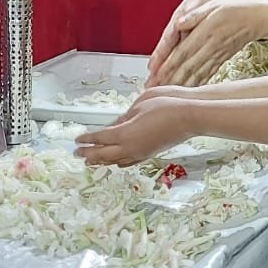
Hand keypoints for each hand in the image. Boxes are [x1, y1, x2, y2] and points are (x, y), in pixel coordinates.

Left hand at [75, 95, 192, 165]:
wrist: (190, 117)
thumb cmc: (167, 105)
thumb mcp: (140, 105)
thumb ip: (124, 116)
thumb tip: (114, 124)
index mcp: (124, 133)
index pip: (100, 138)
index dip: (87, 139)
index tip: (77, 139)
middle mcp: (130, 147)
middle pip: (104, 154)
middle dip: (89, 153)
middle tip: (78, 153)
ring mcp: (141, 152)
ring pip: (116, 161)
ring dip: (102, 161)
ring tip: (92, 161)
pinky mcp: (150, 153)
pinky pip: (129, 161)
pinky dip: (118, 162)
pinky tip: (117, 162)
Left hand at [148, 0, 267, 88]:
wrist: (259, 18)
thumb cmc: (236, 8)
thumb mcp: (215, 3)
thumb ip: (195, 14)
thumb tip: (180, 23)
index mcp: (205, 33)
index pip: (183, 52)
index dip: (168, 65)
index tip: (156, 75)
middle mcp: (210, 47)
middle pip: (187, 67)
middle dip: (169, 80)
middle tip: (155, 90)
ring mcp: (217, 56)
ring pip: (197, 74)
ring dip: (181, 85)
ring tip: (166, 94)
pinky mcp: (222, 59)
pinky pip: (207, 74)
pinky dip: (196, 84)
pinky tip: (189, 91)